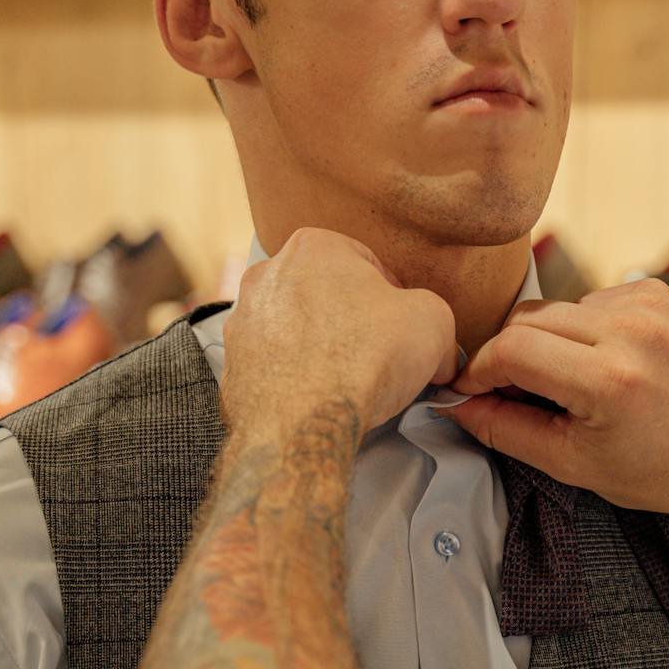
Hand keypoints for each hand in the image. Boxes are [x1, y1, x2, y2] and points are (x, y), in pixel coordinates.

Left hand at [222, 230, 457, 443]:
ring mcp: (243, 321)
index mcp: (314, 246)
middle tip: (379, 357)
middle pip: (326, 295)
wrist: (302, 422)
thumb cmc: (365, 358)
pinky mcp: (231, 365)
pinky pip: (274, 366)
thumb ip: (434, 319)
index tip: (405, 331)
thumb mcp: (433, 321)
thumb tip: (437, 352)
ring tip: (347, 382)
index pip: (368, 265)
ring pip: (296, 329)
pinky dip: (294, 378)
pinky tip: (317, 398)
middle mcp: (268, 274)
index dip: (395, 300)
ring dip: (321, 348)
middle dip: (352, 321)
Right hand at [446, 279, 668, 526]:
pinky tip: (599, 362)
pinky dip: (579, 330)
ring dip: (545, 342)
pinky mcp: (653, 290)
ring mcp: (646, 303)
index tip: (469, 391)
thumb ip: (506, 430)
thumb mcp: (574, 464)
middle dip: (507, 356)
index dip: (479, 370)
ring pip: (554, 308)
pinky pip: (587, 300)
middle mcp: (630, 330)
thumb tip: (456, 404)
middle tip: (511, 394)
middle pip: (527, 320)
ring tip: (566, 385)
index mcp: (610, 379)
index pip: (511, 348)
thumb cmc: (663, 467)